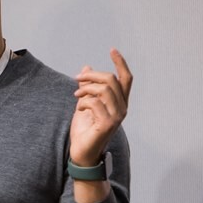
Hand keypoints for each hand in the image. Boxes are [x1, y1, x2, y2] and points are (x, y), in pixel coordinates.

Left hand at [70, 48, 132, 166]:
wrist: (82, 152)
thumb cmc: (85, 129)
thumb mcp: (84, 103)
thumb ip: (87, 87)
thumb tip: (86, 68)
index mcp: (119, 102)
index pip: (126, 79)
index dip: (121, 63)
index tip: (112, 50)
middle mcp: (122, 108)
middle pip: (112, 80)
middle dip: (93, 75)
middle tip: (77, 78)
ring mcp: (117, 116)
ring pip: (105, 89)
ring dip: (86, 88)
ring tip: (76, 94)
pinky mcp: (108, 124)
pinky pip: (95, 103)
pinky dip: (83, 102)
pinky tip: (79, 108)